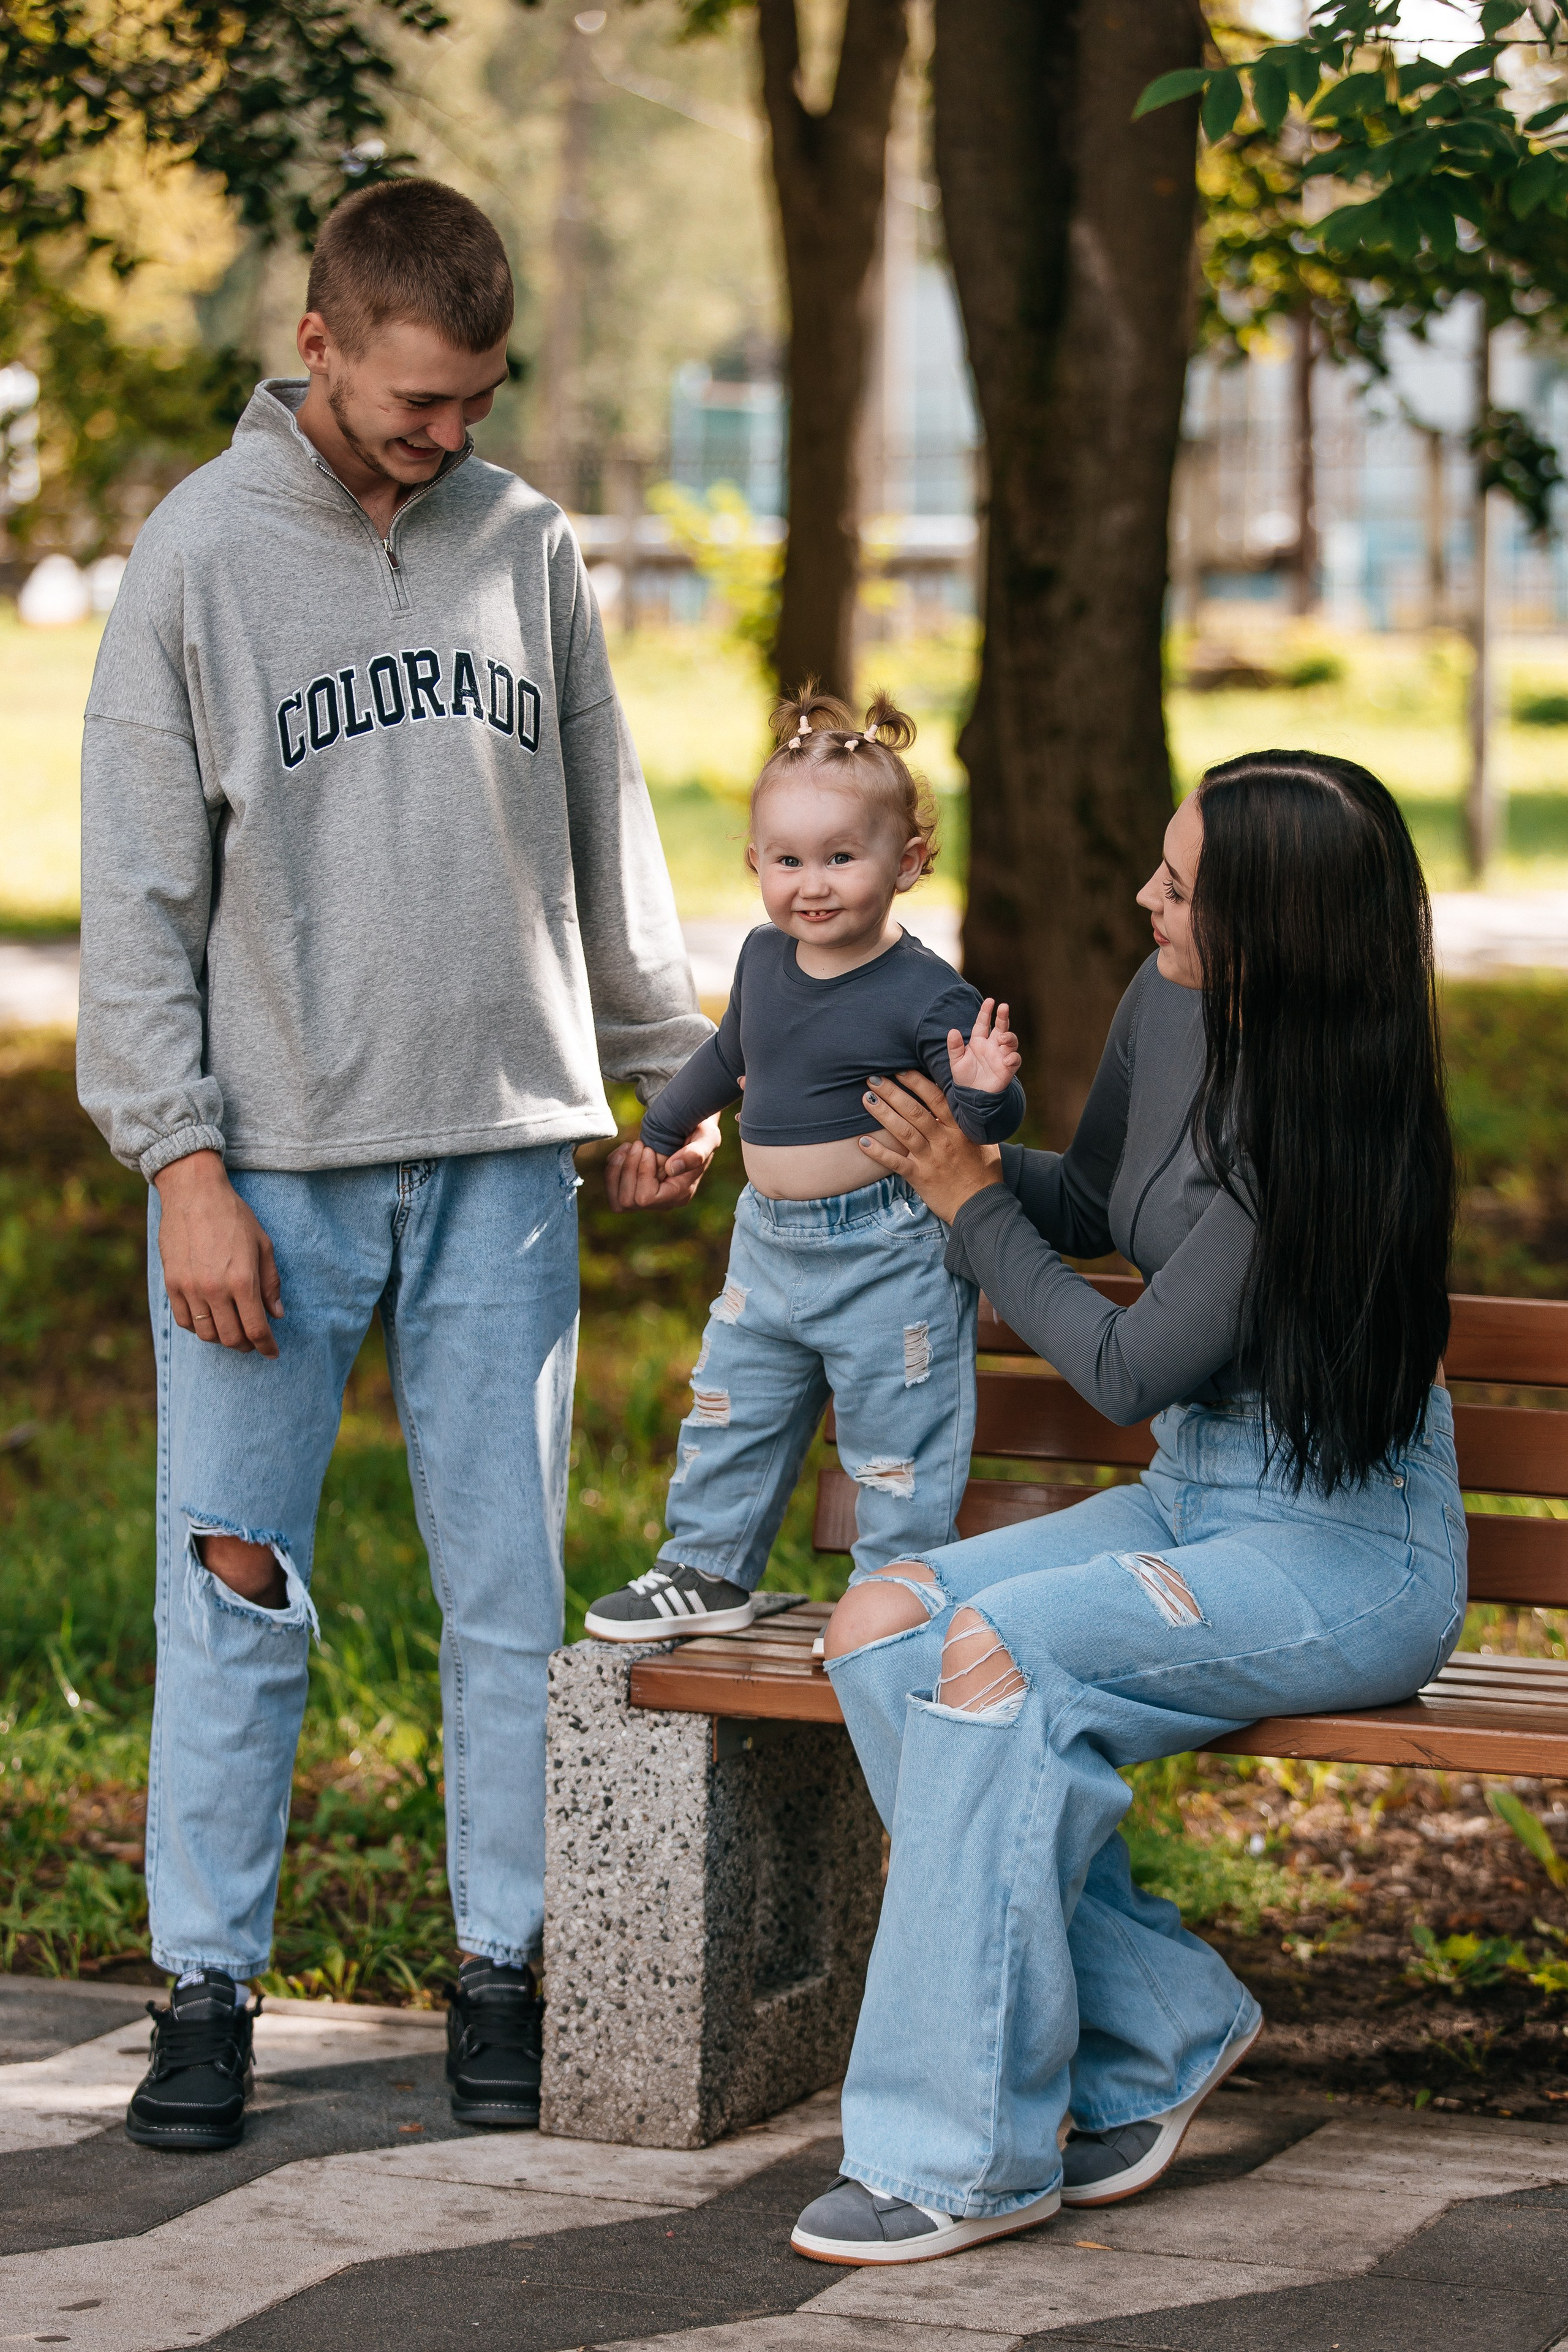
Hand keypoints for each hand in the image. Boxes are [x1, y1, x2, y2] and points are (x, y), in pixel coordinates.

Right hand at [154, 1150, 281, 1355]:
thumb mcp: (263, 1245)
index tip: (272, 1353)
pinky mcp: (172, 1284)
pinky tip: (210, 1319)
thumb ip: (270, 1283)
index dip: (267, 1346)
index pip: (256, 1329)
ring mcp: (189, 1288)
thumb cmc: (233, 1216)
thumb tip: (276, 1314)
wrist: (193, 1193)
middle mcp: (215, 1289)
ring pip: (206, 1334)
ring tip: (233, 1330)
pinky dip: (199, 1327)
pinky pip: (185, 1321)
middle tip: (254, 1341)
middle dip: (247, 1345)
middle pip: (231, 1338)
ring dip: (223, 1338)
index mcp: (242, 1280)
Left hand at [604, 1114, 721, 1210]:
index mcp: (681, 1194)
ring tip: (629, 1147)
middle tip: (639, 1144)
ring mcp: (649, 1198)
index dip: (642, 1173)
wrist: (689, 1128)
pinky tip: (624, 1151)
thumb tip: (671, 1169)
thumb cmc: (700, 1132)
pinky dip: (613, 1170)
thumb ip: (696, 1153)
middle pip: (629, 1200)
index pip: (647, 1197)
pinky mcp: (637, 1190)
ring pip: (618, 1201)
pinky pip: (613, 1191)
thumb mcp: (707, 1137)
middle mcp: (664, 1202)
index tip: (649, 1149)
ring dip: (618, 1170)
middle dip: (629, 1169)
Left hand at [856, 1070, 1003, 1223]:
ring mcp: (931, 1159)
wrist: (983, 1206)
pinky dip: (878, 1153)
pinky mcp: (921, 1178)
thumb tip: (964, 1102)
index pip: (936, 1098)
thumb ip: (971, 1122)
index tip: (900, 1069)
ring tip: (866, 1099)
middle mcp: (944, 1141)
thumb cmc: (985, 1173)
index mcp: (960, 1129)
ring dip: (883, 1114)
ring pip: (903, 1132)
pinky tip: (862, 1142)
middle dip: (893, 1092)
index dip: (916, 1082)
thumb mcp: (985, 1142)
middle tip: (874, 1079)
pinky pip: (896, 1163)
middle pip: (914, 1111)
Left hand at [948, 998, 1020, 1094]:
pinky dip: (1012, 1058)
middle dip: (1003, 1016)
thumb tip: (953, 1031)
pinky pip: (1015, 1059)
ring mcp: (1001, 1056)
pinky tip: (1005, 1059)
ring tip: (1002, 1038)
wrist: (973, 1097)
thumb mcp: (956, 1062)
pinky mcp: (1008, 1068)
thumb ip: (954, 1047)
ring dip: (1009, 1037)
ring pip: (1011, 1041)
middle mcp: (992, 1046)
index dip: (986, 1012)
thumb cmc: (965, 1078)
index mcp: (979, 1041)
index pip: (983, 1023)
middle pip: (1001, 1027)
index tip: (990, 1001)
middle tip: (1004, 1007)